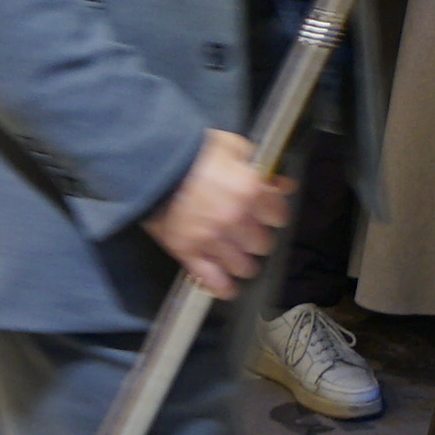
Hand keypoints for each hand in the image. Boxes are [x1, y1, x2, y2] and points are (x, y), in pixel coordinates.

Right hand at [148, 128, 289, 290]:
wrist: (151, 161)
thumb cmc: (193, 150)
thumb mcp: (232, 146)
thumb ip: (261, 169)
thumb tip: (284, 184)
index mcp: (249, 190)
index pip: (278, 217)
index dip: (271, 214)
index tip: (264, 214)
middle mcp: (235, 219)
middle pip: (262, 244)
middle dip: (255, 238)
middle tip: (246, 233)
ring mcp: (211, 239)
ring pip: (243, 267)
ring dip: (241, 262)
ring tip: (234, 256)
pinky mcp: (187, 252)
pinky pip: (212, 280)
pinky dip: (221, 287)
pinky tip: (226, 287)